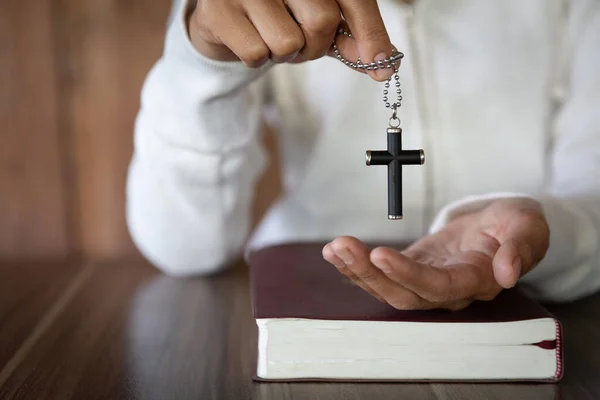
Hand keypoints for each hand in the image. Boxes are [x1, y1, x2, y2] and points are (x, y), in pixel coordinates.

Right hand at [187, 0, 395, 79]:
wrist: (223, 17)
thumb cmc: (278, 15)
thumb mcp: (318, 23)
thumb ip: (350, 39)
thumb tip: (385, 63)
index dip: (370, 33)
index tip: (381, 67)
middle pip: (322, 21)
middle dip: (315, 46)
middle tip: (299, 43)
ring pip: (288, 43)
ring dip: (284, 55)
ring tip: (270, 38)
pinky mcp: (218, 9)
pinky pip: (256, 54)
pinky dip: (256, 59)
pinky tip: (247, 40)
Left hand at [323, 198, 549, 310]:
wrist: (505, 227)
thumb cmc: (517, 225)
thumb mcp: (527, 227)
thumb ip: (520, 248)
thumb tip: (508, 273)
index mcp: (476, 280)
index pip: (438, 286)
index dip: (408, 275)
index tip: (380, 255)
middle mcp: (448, 290)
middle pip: (404, 294)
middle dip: (370, 273)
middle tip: (343, 246)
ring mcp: (428, 281)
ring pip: (388, 288)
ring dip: (358, 270)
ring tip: (334, 248)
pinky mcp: (414, 268)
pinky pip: (384, 274)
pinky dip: (360, 264)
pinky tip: (337, 251)